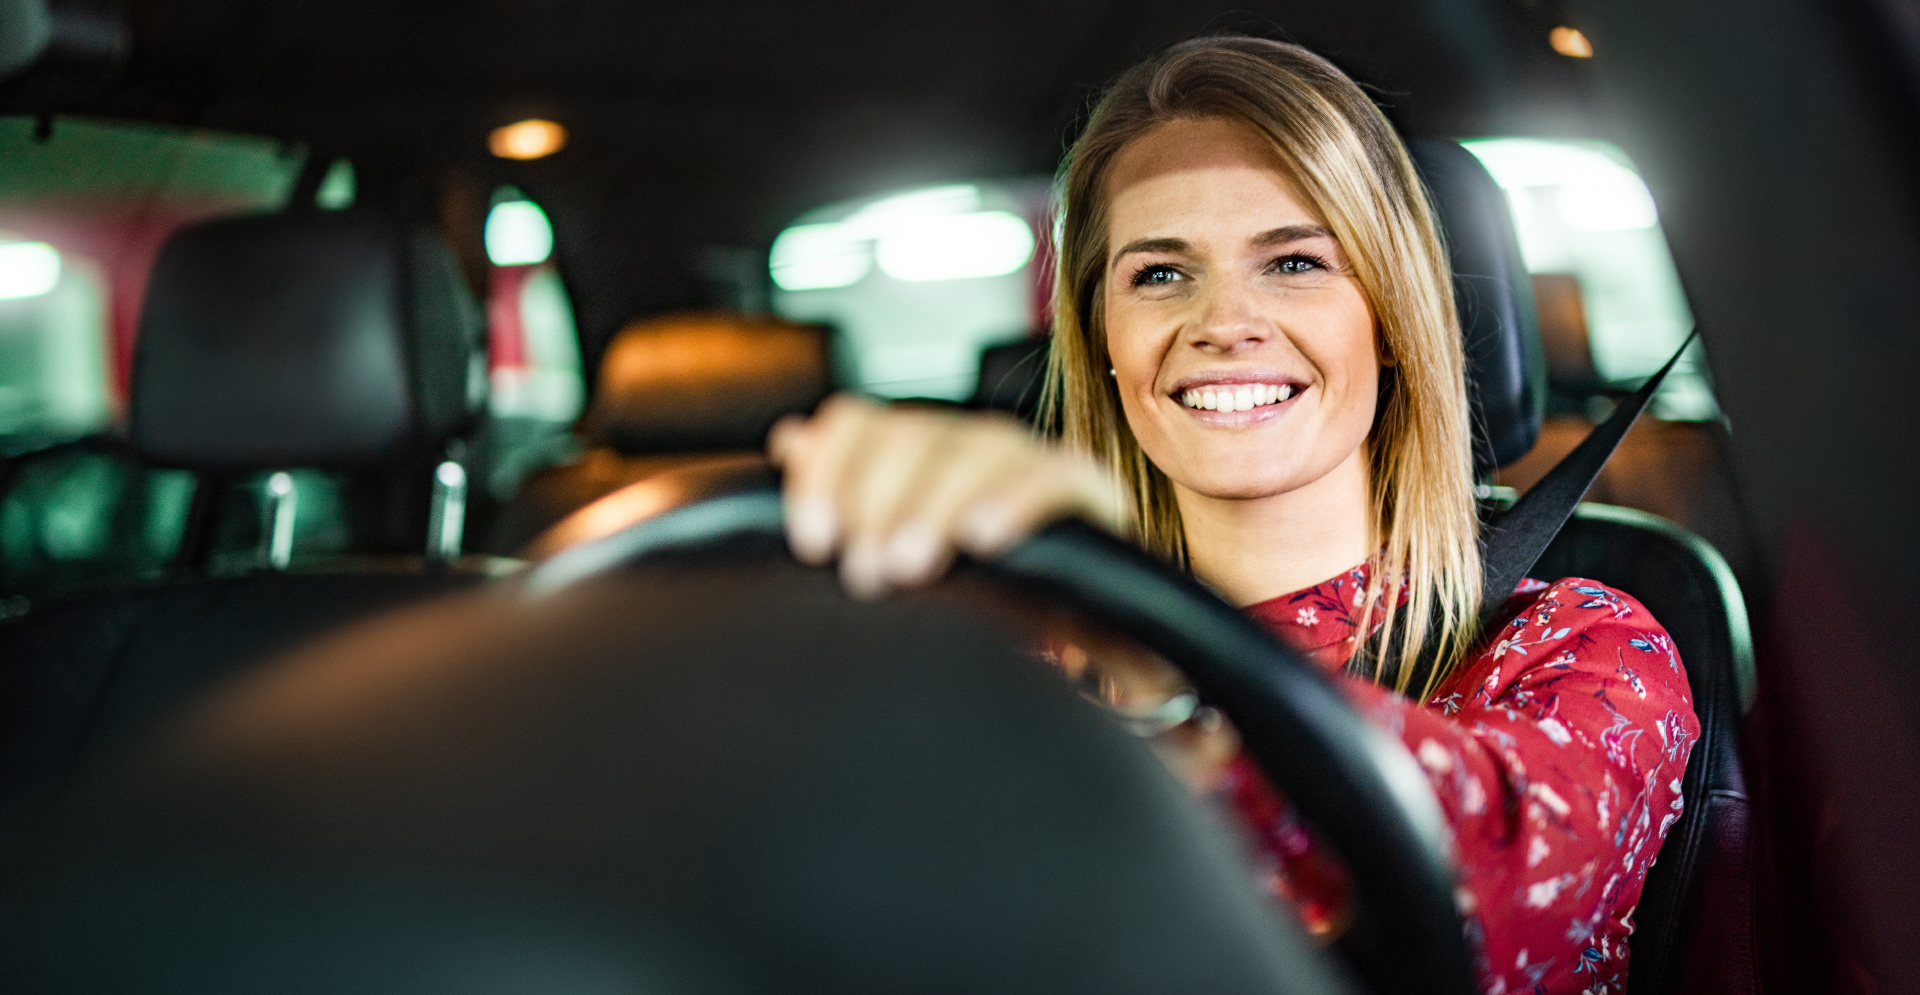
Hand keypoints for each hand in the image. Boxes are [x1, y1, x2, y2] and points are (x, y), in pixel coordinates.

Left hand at [766, 393, 1125, 597]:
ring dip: (936, 503)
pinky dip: (1016, 501)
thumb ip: (850, 496)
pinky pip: (1055, 478)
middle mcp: (971, 443)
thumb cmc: (975, 594)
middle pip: (916, 435)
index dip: (829, 470)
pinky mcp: (1090, 492)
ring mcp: (1033, 461)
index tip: (812, 540)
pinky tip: (985, 538)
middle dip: (878, 500)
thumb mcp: (900, 550)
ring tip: (910, 563)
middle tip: (864, 572)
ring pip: (980, 450)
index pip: (859, 422)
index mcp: (918, 451)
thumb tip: (792, 440)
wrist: (1078, 626)